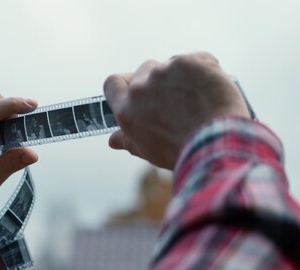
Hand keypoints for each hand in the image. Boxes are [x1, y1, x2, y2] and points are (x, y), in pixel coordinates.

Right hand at [103, 52, 250, 169]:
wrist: (216, 143)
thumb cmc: (181, 151)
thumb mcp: (148, 150)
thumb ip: (128, 140)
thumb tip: (113, 140)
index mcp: (127, 110)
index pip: (113, 83)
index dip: (125, 83)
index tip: (137, 88)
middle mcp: (141, 88)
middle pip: (145, 69)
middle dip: (158, 79)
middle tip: (177, 97)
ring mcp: (164, 72)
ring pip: (171, 63)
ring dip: (182, 74)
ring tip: (199, 96)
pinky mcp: (189, 62)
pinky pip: (197, 59)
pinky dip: (205, 69)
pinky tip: (212, 88)